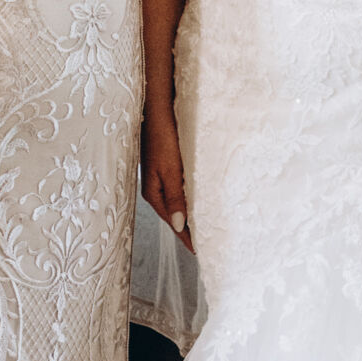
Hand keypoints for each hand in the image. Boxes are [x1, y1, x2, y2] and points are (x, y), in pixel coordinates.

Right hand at [143, 103, 191, 251]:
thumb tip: (180, 226)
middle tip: (207, 244)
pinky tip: (197, 200)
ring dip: (189, 215)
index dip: (187, 238)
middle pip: (174, 215)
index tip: (201, 252)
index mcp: (154, 193)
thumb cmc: (163, 135)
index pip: (173, 223)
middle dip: (188, 230)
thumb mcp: (170, 168)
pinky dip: (188, 199)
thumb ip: (175, 197)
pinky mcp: (165, 167)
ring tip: (204, 228)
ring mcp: (159, 177)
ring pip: (176, 203)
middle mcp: (155, 188)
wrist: (155, 108)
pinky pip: (177, 190)